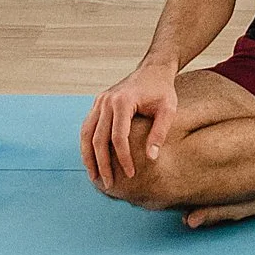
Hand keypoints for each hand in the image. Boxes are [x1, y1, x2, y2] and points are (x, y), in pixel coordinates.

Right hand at [79, 61, 177, 190]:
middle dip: (103, 164)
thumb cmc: (162, 90)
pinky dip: (87, 145)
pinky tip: (92, 160)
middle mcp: (106, 100)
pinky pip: (87, 127)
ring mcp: (99, 101)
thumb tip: (151, 158)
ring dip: (88, 157)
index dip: (123, 158)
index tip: (131, 174)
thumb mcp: (168, 109)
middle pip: (98, 138)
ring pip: (87, 134)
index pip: (118, 137)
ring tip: (95, 177)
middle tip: (109, 184)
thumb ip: (159, 132)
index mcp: (123, 101)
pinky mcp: (98, 103)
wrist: (153, 69)